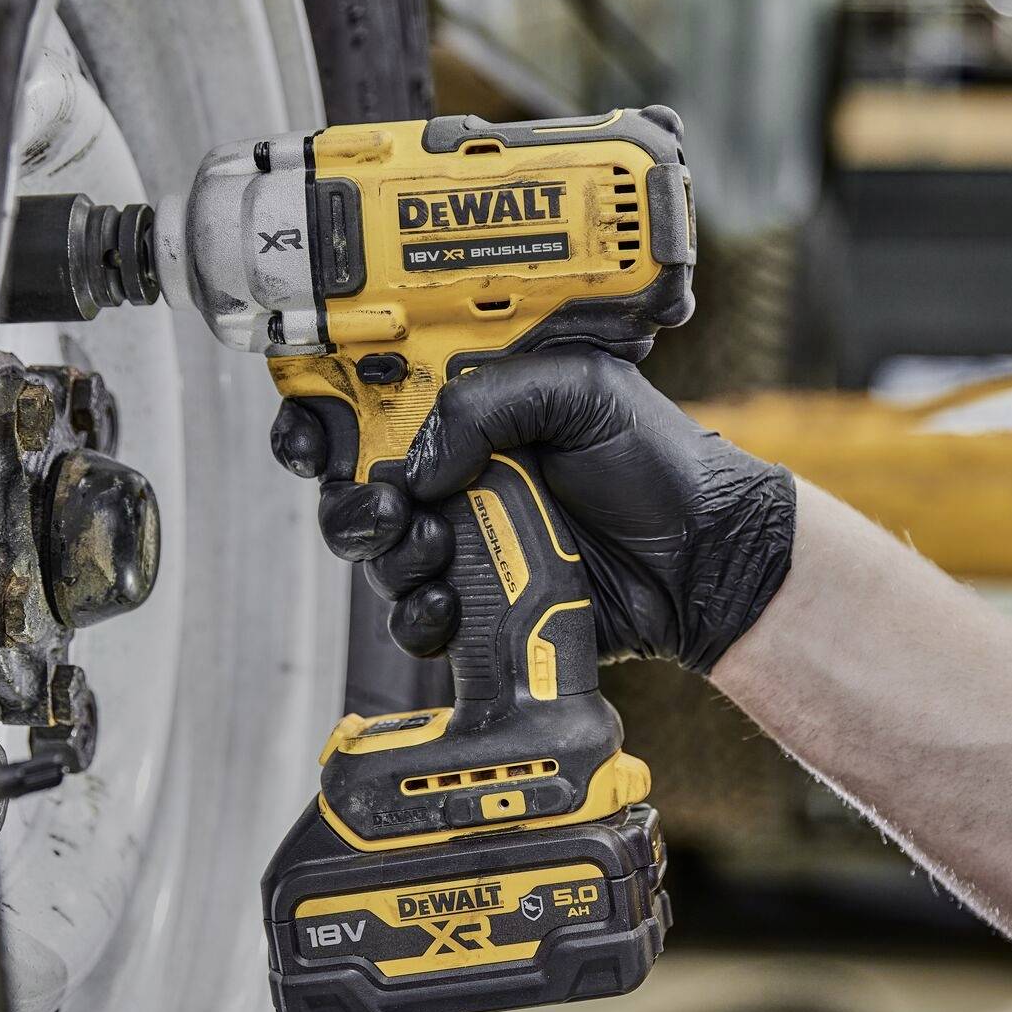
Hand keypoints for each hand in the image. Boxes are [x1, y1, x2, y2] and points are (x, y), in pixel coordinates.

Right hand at [272, 351, 795, 672]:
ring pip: (376, 557)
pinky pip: (416, 620)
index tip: (309, 440)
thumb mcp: (582, 391)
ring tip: (435, 551)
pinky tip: (451, 606)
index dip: (320, 419)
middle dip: (351, 503)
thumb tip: (419, 460)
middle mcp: (456, 476)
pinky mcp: (479, 607)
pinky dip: (419, 617)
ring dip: (388, 557)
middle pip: (354, 489)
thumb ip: (489, 402)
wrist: (703, 557)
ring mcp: (464, 543)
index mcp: (470, 411)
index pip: (368, 406)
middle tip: (388, 509)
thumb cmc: (656, 463)